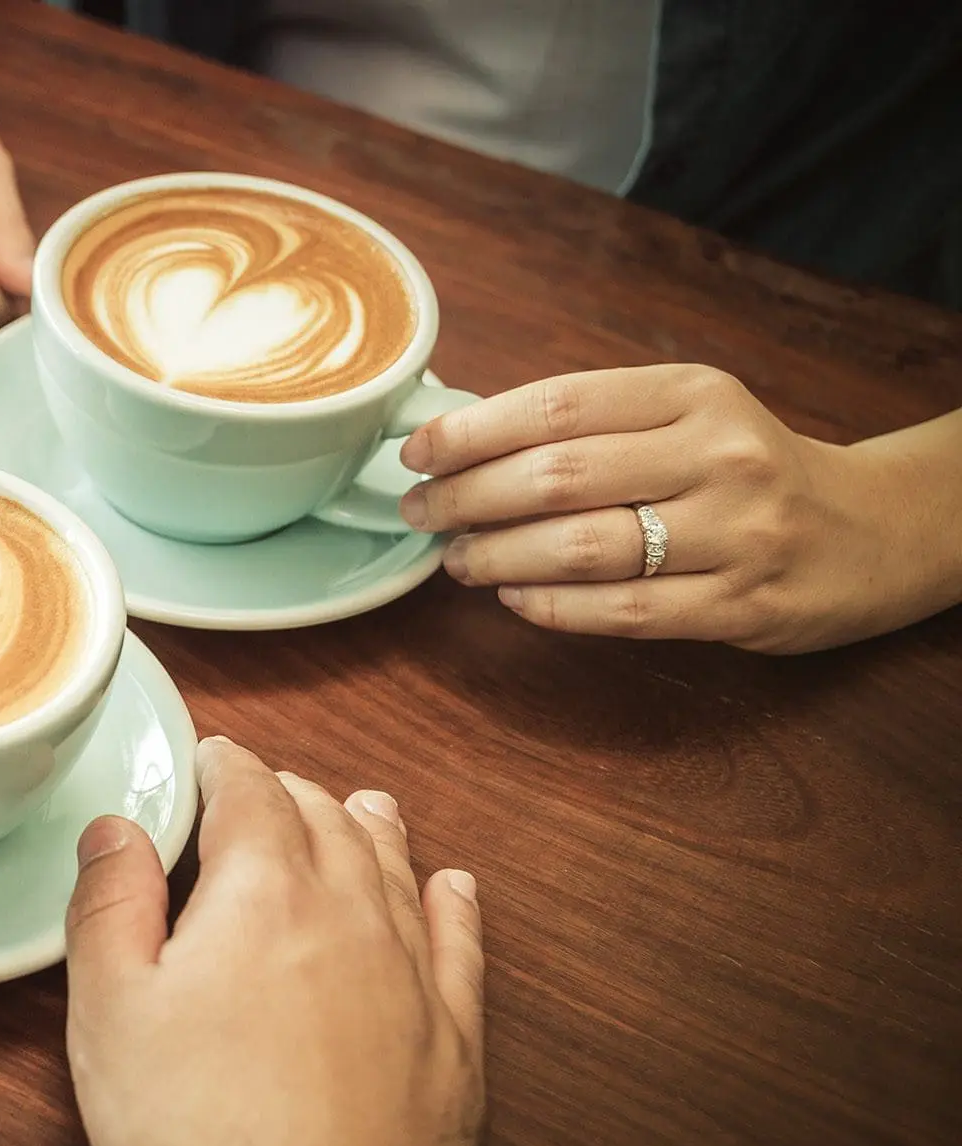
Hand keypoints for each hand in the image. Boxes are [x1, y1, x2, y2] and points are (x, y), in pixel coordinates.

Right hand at [66, 737, 483, 1145]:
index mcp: (263, 894)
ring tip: (365, 805)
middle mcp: (352, 916)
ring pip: (397, 874)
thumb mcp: (110, 1010)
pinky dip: (454, 907)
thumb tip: (115, 828)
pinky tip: (454, 890)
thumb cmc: (201, 1134)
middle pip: (328, 821)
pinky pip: (461, 949)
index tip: (214, 757)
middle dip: (294, 793)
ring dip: (374, 831)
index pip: (250, 795)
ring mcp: (413, 979)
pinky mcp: (454, 1045)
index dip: (226, 765)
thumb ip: (109, 905)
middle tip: (268, 788)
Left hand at [398, 364, 956, 652]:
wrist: (868, 530)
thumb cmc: (746, 468)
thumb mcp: (688, 415)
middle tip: (421, 512)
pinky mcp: (738, 605)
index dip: (471, 431)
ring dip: (497, 557)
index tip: (417, 452)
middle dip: (467, 498)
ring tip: (457, 560)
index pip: (558, 405)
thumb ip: (594, 423)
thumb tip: (464, 441)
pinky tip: (513, 598)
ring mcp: (734, 534)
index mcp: (693, 394)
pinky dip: (549, 607)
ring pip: (580, 547)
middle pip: (557, 476)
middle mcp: (718, 456)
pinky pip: (619, 612)